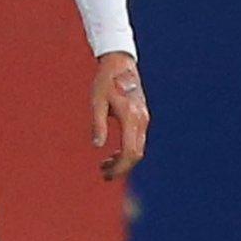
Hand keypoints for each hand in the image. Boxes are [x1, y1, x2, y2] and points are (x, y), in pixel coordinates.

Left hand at [91, 52, 149, 180]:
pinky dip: (127, 151)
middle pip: (136, 154)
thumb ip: (98, 124)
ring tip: (105, 166)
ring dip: (123, 160)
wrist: (120, 65)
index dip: (119, 166)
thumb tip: (97, 145)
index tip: (105, 173)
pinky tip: (113, 154)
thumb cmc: (105, 82)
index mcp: (131, 117)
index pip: (129, 151)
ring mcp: (144, 119)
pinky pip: (138, 141)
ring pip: (138, 148)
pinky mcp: (142, 117)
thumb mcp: (97, 102)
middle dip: (121, 167)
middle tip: (104, 175)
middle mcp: (141, 120)